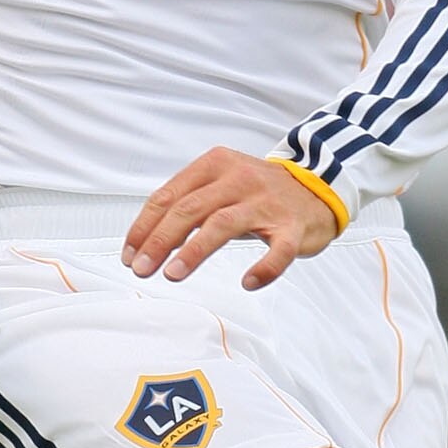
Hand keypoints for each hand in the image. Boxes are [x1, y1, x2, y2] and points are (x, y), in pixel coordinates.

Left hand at [124, 150, 337, 291]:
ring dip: (194, 251)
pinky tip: (248, 282)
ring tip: (173, 274)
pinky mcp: (293, 227)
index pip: (169, 195)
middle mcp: (239, 179)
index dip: (145, 226)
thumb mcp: (220, 182)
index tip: (130, 253)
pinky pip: (278, 250)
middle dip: (161, 240)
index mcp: (215, 164)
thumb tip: (145, 239)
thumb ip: (188, 201)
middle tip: (142, 268)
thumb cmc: (258, 192)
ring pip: (223, 224)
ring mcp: (267, 203)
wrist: (317, 187)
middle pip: (190, 209)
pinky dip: (264, 268)